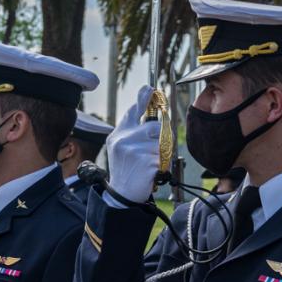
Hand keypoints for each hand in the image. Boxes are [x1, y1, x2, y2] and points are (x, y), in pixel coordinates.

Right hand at [106, 85, 161, 203]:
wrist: (122, 194)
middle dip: (161, 137)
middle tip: (156, 149)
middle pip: (155, 126)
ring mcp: (134, 150)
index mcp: (118, 134)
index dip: (143, 98)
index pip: (133, 111)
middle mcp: (124, 139)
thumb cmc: (126, 169)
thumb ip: (131, 129)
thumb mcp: (121, 147)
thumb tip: (145, 111)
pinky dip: (161, 166)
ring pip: (161, 143)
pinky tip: (151, 173)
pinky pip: (163, 157)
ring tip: (150, 164)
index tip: (150, 87)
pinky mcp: (146, 162)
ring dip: (161, 154)